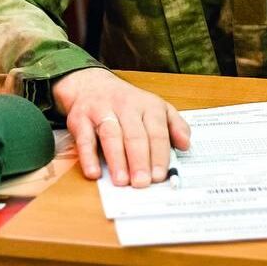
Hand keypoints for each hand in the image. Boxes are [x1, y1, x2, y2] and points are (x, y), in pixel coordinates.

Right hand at [52, 68, 190, 187]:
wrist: (91, 84)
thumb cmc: (128, 104)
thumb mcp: (156, 108)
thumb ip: (174, 125)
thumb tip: (186, 145)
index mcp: (148, 105)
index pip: (157, 131)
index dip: (158, 154)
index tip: (159, 175)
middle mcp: (126, 106)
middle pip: (135, 134)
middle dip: (139, 160)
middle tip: (142, 182)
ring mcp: (102, 110)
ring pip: (111, 135)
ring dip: (117, 159)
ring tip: (122, 181)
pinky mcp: (80, 118)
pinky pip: (84, 138)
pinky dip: (88, 156)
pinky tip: (94, 172)